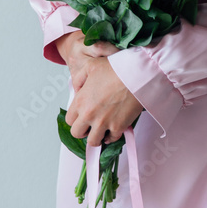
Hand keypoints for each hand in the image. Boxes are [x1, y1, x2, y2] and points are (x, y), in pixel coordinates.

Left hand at [58, 30, 144, 146]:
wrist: (136, 75)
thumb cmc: (115, 68)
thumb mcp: (91, 65)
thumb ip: (79, 78)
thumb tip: (77, 91)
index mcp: (81, 101)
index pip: (69, 120)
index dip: (75, 118)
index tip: (83, 116)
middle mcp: (89, 114)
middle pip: (77, 133)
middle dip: (83, 130)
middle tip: (90, 125)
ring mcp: (103, 123)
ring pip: (93, 142)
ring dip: (96, 137)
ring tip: (102, 129)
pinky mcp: (117, 128)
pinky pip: (111, 139)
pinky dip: (111, 136)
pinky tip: (113, 129)